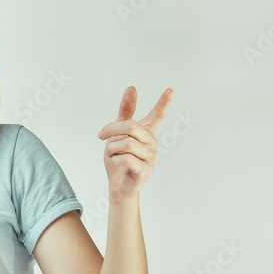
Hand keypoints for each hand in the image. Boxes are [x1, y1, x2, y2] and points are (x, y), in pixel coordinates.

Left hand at [96, 86, 172, 203]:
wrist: (117, 185)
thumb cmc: (119, 158)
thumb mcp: (117, 133)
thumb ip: (125, 113)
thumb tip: (132, 89)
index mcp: (146, 132)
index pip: (157, 115)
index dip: (163, 103)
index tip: (170, 90)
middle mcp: (152, 143)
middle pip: (131, 127)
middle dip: (112, 130)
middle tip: (102, 135)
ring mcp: (150, 157)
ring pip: (126, 143)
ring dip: (111, 148)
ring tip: (112, 154)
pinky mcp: (144, 171)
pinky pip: (126, 158)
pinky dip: (115, 159)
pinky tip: (117, 163)